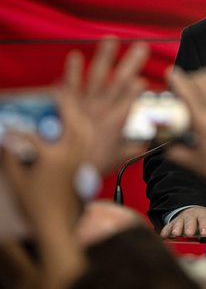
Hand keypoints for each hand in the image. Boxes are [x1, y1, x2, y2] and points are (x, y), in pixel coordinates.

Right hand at [2, 88, 89, 228]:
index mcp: (53, 157)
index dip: (17, 129)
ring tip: (70, 104)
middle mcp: (71, 154)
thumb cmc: (34, 204)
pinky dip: (84, 128)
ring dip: (78, 114)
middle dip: (66, 103)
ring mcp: (81, 159)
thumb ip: (11, 156)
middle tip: (59, 91)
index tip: (6, 127)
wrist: (55, 224)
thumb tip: (5, 139)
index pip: (33, 135)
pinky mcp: (85, 165)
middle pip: (73, 121)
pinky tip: (77, 126)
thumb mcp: (17, 179)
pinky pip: (89, 141)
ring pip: (85, 130)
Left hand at [63, 37, 148, 173]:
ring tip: (111, 40)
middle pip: (120, 81)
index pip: (131, 100)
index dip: (138, 89)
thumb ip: (134, 146)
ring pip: (98, 76)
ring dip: (105, 57)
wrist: (65, 170)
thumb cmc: (91, 165)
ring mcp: (85, 105)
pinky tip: (75, 56)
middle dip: (131, 62)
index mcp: (117, 122)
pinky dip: (72, 70)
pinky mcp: (70, 105)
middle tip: (141, 48)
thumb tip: (145, 141)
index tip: (144, 81)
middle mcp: (102, 109)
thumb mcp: (119, 157)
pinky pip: (71, 85)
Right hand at [160, 207, 205, 237]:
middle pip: (190, 220)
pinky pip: (168, 226)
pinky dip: (165, 230)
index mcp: (204, 214)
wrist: (195, 212)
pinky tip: (163, 235)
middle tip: (189, 233)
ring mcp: (182, 219)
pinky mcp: (173, 223)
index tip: (205, 232)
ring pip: (178, 223)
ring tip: (176, 234)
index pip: (204, 218)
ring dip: (176, 228)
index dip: (205, 224)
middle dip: (190, 226)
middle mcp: (192, 215)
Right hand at [166, 68, 205, 213]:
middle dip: (192, 78)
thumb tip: (163, 138)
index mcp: (205, 123)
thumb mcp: (190, 161)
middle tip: (187, 85)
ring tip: (201, 89)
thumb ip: (172, 148)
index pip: (188, 91)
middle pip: (205, 79)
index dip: (177, 79)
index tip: (172, 74)